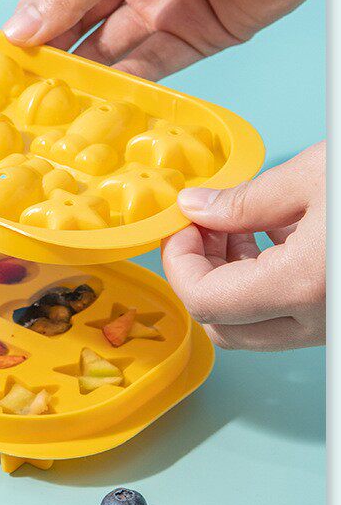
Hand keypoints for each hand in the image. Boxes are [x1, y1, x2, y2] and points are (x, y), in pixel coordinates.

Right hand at [4, 0, 325, 79]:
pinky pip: (154, 65)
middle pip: (79, 18)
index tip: (5, 53)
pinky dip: (130, 85)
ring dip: (88, 75)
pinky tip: (105, 105)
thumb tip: (20, 27)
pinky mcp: (199, 32)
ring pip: (113, 47)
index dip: (29, 13)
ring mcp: (165, 0)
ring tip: (58, 108)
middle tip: (25, 92)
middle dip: (54, 52)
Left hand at [161, 143, 325, 349]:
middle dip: (200, 273)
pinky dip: (264, 285)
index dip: (178, 261)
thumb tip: (195, 207)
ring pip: (254, 327)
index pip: (204, 300)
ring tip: (239, 223)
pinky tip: (274, 237)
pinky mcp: (337, 319)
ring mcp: (330, 327)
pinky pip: (286, 319)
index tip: (181, 223)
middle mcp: (316, 322)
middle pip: (222, 325)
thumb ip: (245, 199)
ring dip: (231, 280)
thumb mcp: (311, 177)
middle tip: (204, 224)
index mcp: (300, 285)